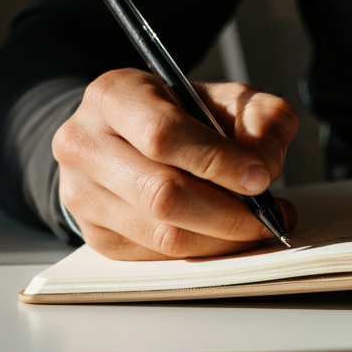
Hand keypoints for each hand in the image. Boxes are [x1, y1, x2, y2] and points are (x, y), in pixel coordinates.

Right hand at [53, 68, 298, 259]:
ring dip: (222, 238)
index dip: (217, 160)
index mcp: (113, 95)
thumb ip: (260, 118)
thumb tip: (265, 166)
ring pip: (162, 234)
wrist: (128, 134)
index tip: (261, 177)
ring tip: (256, 226)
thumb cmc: (181, 113)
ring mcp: (81, 194)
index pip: (163, 134)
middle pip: (161, 193)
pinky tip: (225, 235)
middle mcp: (84, 144)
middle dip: (228, 211)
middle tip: (269, 214)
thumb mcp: (225, 98)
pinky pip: (157, 256)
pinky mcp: (96, 234)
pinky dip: (202, 250)